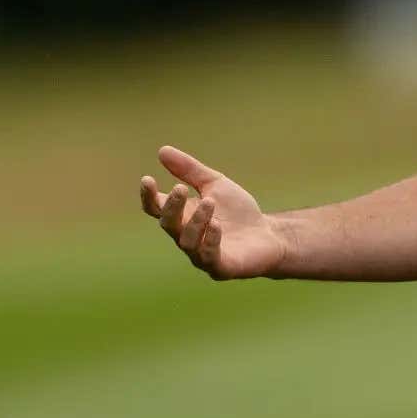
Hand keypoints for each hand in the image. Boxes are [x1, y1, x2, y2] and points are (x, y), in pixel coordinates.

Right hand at [138, 145, 286, 279]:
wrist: (269, 235)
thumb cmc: (238, 212)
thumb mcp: (215, 184)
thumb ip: (190, 170)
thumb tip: (162, 150)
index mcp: (182, 216)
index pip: (156, 208)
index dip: (148, 196)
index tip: (147, 179)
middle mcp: (186, 237)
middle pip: (168, 224)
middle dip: (172, 206)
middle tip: (181, 189)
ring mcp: (201, 254)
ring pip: (187, 241)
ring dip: (196, 221)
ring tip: (210, 202)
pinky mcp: (220, 267)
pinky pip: (208, 257)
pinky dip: (210, 240)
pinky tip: (216, 225)